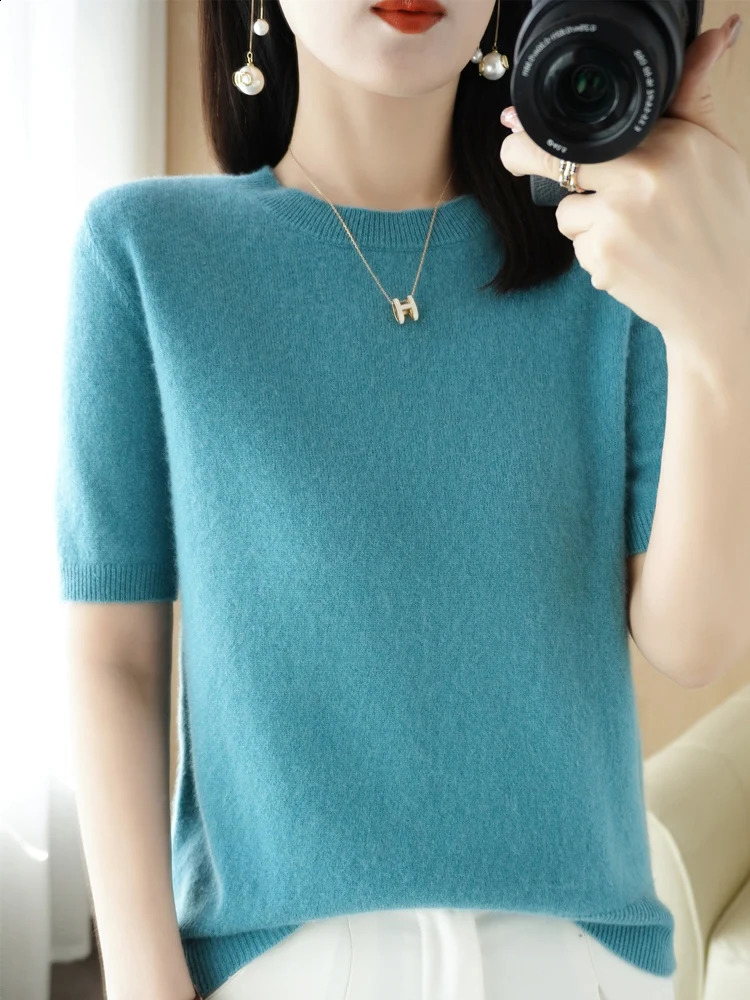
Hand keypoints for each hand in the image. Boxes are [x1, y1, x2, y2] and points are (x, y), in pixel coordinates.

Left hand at [498, 13, 749, 353]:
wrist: (726, 299)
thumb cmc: (725, 223)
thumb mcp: (717, 152)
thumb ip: (694, 96)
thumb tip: (715, 33)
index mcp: (669, 143)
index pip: (587, 127)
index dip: (540, 128)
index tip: (513, 123)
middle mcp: (640, 178)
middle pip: (553, 163)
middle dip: (525, 159)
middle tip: (511, 154)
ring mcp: (617, 222)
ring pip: (566, 212)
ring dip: (586, 221)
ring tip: (635, 232)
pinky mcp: (602, 260)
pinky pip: (578, 248)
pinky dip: (597, 254)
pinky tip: (634, 258)